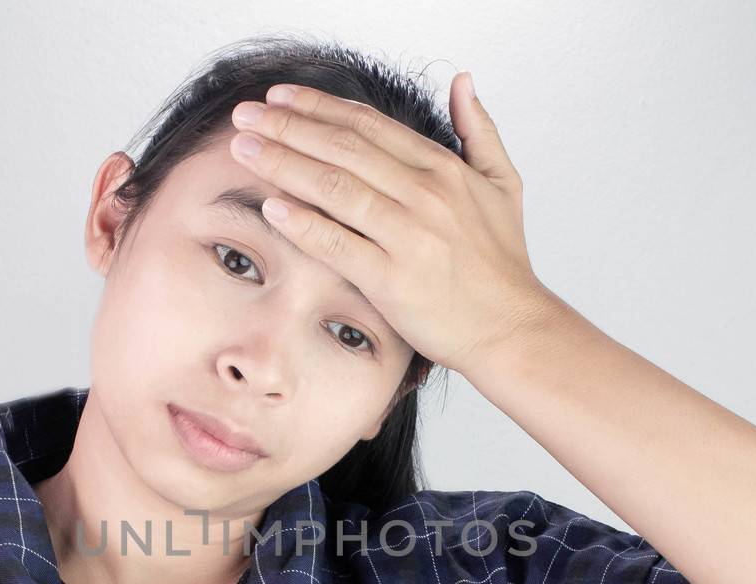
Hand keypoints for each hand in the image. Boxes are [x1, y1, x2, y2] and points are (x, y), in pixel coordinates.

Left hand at [227, 72, 559, 377]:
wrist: (511, 328)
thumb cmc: (501, 264)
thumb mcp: (503, 184)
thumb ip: (480, 129)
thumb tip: (463, 82)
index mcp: (443, 168)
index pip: (368, 126)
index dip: (318, 107)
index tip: (280, 98)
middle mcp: (425, 194)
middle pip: (342, 148)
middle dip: (286, 127)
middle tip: (245, 116)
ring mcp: (409, 235)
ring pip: (334, 188)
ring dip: (282, 164)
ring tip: (244, 149)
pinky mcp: (393, 280)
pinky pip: (338, 244)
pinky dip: (303, 223)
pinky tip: (270, 207)